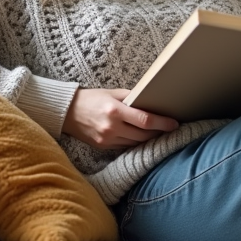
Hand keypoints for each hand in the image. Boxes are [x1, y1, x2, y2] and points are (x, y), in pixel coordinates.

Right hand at [63, 88, 178, 150]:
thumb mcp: (112, 93)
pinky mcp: (103, 147)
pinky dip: (135, 142)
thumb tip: (151, 102)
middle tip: (170, 128)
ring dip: (148, 139)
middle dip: (159, 132)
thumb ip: (131, 98)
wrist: (66, 112)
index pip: (145, 120)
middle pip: (143, 135)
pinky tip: (141, 137)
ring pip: (136, 143)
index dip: (162, 123)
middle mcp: (111, 127)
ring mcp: (107, 139)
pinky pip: (125, 147)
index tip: (174, 123)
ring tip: (158, 132)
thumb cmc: (91, 99)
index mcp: (115, 111)